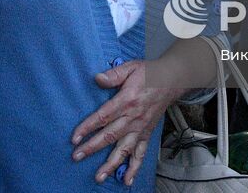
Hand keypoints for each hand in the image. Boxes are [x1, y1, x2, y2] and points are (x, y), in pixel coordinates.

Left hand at [71, 59, 170, 184]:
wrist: (172, 80)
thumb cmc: (149, 73)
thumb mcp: (130, 67)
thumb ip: (113, 74)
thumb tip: (97, 78)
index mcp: (127, 101)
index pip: (103, 117)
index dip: (88, 128)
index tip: (75, 138)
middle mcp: (133, 118)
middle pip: (110, 136)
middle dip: (92, 147)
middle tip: (77, 156)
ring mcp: (140, 128)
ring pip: (124, 149)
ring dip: (111, 164)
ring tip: (99, 176)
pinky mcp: (146, 134)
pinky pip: (140, 153)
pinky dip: (134, 167)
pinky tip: (127, 180)